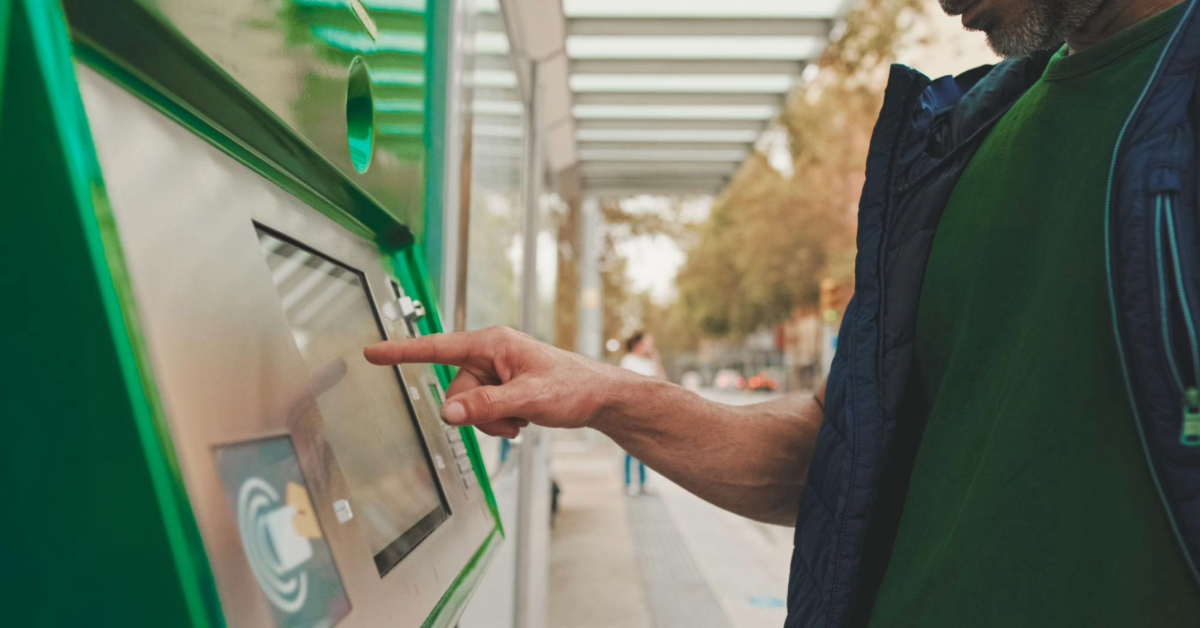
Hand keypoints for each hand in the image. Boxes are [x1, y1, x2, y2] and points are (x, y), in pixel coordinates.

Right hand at [364, 327, 620, 438]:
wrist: (599, 398)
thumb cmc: (573, 387)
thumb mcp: (530, 399)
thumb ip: (486, 406)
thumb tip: (448, 413)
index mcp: (492, 343)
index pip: (437, 348)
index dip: (402, 352)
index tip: (372, 353)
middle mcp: (489, 354)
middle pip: (455, 392)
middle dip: (480, 413)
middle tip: (514, 417)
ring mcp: (495, 372)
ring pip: (468, 407)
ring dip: (492, 421)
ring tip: (523, 417)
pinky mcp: (501, 388)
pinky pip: (482, 413)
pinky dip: (500, 422)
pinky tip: (524, 419)